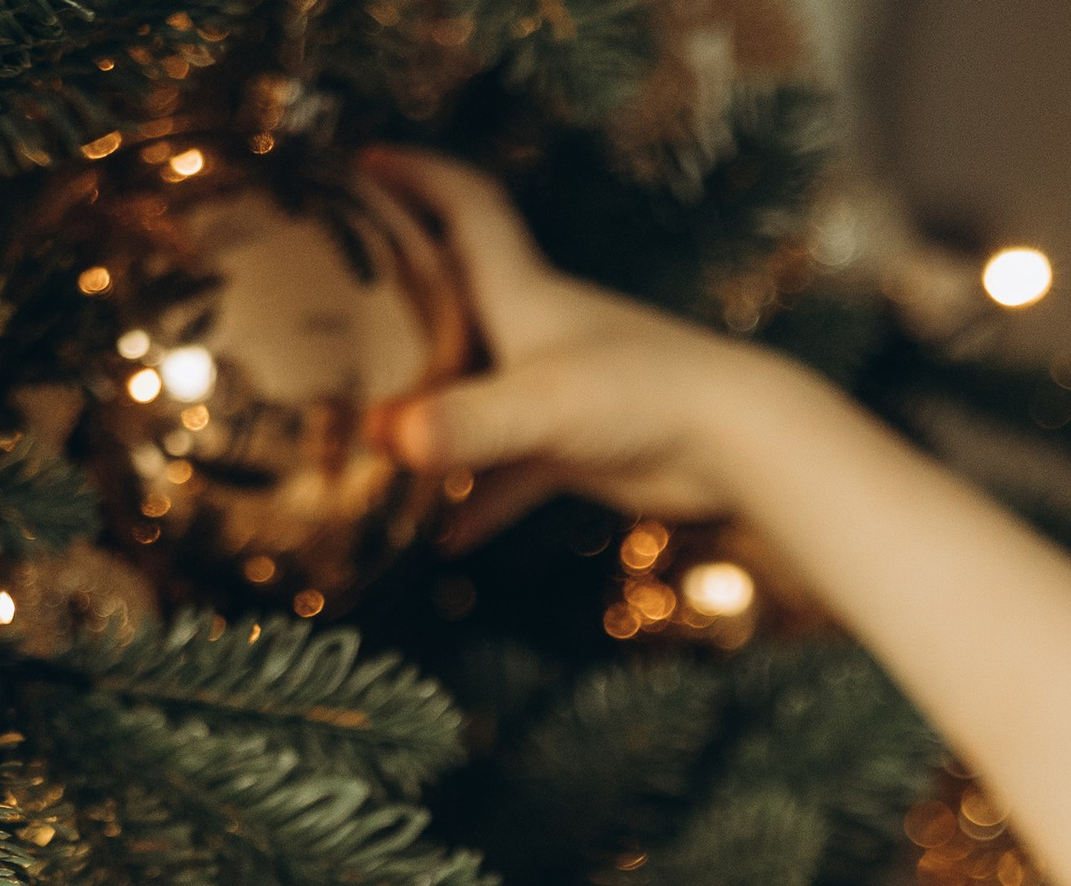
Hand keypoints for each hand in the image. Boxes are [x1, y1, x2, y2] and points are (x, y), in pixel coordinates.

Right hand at [365, 151, 782, 543]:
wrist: (732, 442)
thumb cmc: (643, 396)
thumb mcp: (542, 407)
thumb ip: (466, 427)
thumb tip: (391, 442)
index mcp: (520, 290)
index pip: (463, 206)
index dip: (417, 174)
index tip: (366, 162)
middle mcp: (533, 330)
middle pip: (454, 300)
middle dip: (401, 298)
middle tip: (337, 305)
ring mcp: (553, 391)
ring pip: (474, 394)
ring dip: (430, 417)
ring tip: (369, 439)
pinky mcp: (575, 447)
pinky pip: (510, 476)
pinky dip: (479, 503)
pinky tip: (443, 539)